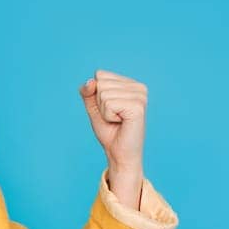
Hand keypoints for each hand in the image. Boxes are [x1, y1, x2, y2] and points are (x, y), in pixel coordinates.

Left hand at [78, 69, 146, 209]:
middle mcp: (139, 87)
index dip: (96, 94)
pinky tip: (121, 122)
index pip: (100, 74)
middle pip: (100, 83)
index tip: (109, 109)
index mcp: (131, 83)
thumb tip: (91, 82)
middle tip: (113, 117)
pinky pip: (109, 104)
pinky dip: (108, 116)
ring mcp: (140, 96)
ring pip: (103, 93)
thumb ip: (88, 91)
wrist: (118, 153)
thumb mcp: (93, 106)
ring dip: (104, 111)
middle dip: (100, 103)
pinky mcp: (138, 107)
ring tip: (117, 120)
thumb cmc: (109, 130)